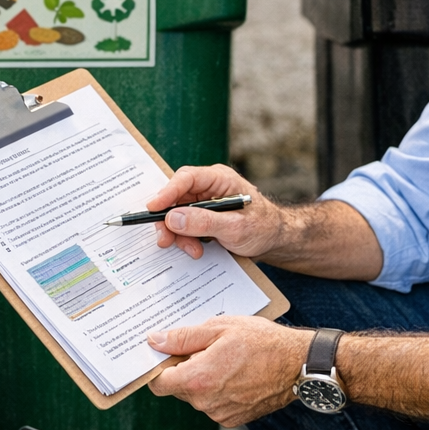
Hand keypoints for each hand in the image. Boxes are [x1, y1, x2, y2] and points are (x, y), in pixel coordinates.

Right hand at [145, 165, 285, 259]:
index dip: (167, 192)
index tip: (154, 208)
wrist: (274, 241)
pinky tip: (197, 249)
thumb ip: (204, 223)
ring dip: (180, 235)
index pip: (187, 178)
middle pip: (176, 198)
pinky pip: (184, 225)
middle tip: (165, 240)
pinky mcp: (202, 217)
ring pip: (177, 214)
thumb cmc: (263, 228)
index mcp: (219, 179)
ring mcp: (204, 202)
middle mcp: (209, 187)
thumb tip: (173, 218)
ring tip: (193, 251)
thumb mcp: (235, 228)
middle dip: (169, 221)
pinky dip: (186, 239)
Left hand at [146, 316, 309, 426]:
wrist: (298, 364)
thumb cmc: (262, 342)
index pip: (158, 383)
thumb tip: (155, 341)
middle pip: (177, 388)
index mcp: (197, 379)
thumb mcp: (218, 328)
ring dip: (202, 380)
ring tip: (225, 360)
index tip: (166, 354)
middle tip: (204, 349)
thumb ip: (182, 338)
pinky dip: (218, 391)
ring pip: (196, 396)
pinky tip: (235, 374)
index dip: (159, 367)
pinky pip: (214, 405)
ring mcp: (220, 414)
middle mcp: (206, 403)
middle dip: (184, 370)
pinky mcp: (234, 419)